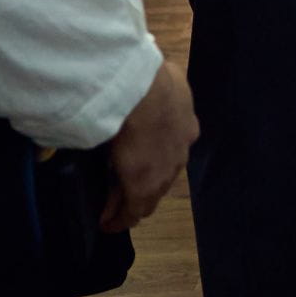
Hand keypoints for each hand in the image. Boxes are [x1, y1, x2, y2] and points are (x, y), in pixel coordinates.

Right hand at [102, 61, 196, 232]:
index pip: (171, 150)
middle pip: (162, 175)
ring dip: (130, 203)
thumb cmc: (150, 80)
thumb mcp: (166, 78)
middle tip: (124, 195)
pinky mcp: (143, 188)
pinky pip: (131, 209)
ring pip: (149, 195)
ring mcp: (165, 173)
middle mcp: (181, 152)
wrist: (144, 95)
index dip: (155, 160)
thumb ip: (163, 83)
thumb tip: (159, 72)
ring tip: (114, 214)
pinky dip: (119, 218)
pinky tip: (108, 224)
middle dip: (143, 185)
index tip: (140, 167)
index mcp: (187, 126)